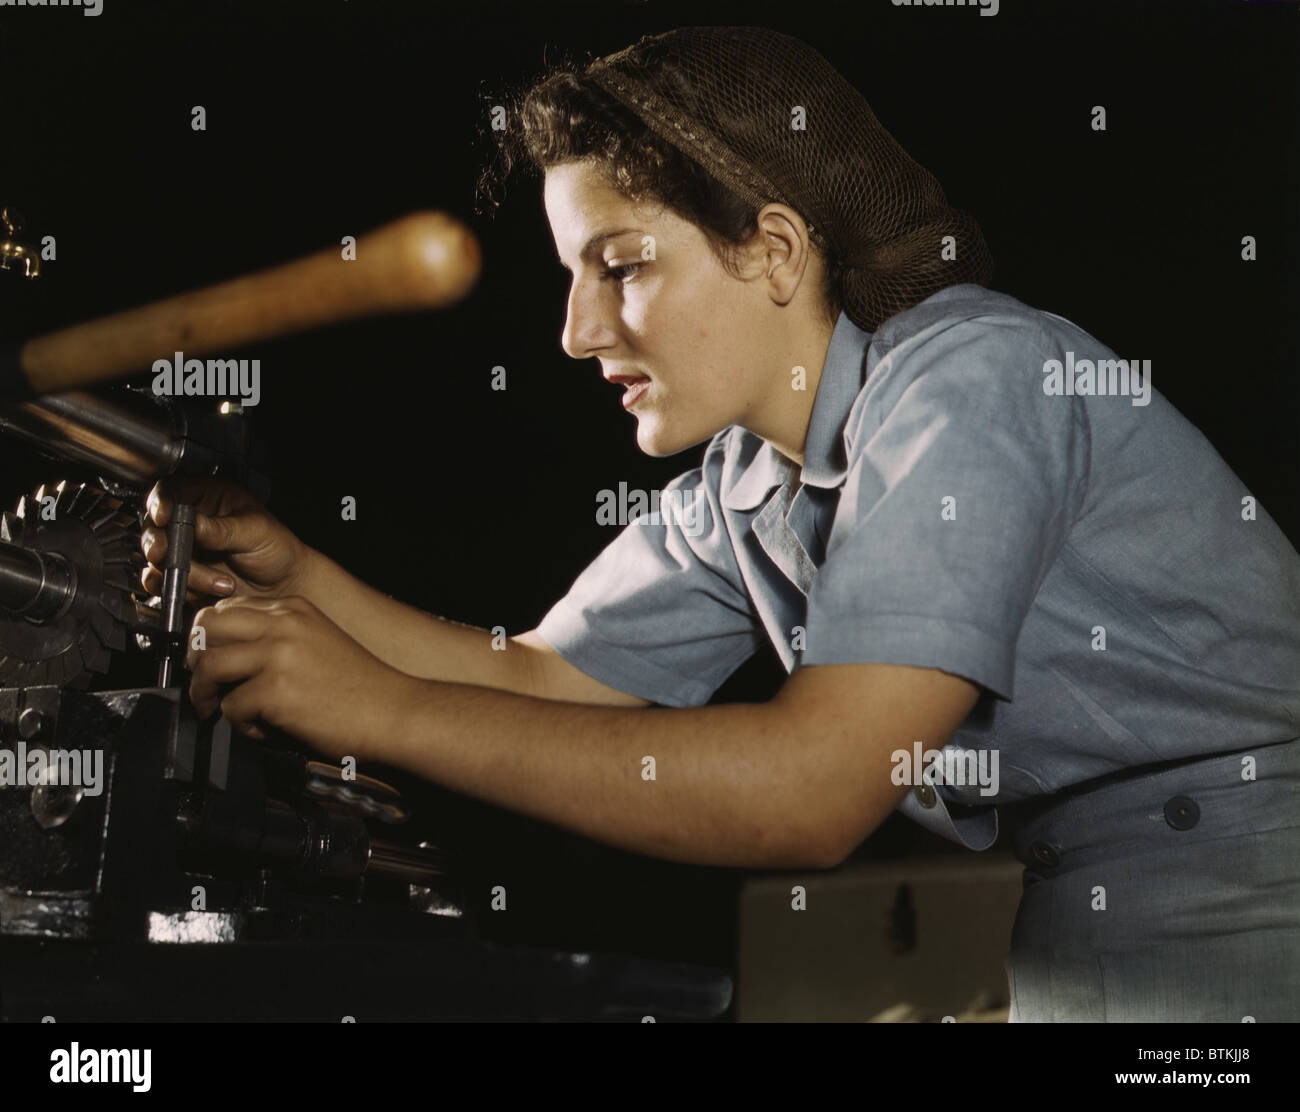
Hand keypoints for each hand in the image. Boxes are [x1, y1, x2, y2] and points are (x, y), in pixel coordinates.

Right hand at [141, 477, 312, 603]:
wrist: (285, 586)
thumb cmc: (277, 549)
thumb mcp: (256, 531)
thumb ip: (223, 529)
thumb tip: (195, 524)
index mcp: (209, 497)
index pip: (172, 491)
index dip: (161, 502)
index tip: (163, 517)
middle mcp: (191, 522)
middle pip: (154, 527)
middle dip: (159, 543)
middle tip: (166, 554)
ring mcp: (185, 551)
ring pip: (158, 560)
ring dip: (185, 574)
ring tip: (222, 583)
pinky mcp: (184, 577)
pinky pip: (163, 583)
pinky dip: (182, 590)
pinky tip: (212, 590)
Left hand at [186, 594, 416, 760]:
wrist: (395, 711)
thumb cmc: (361, 687)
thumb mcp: (318, 642)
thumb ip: (278, 639)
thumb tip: (230, 654)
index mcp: (294, 609)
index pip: (226, 608)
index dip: (208, 635)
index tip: (207, 657)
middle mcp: (284, 625)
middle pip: (206, 627)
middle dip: (195, 658)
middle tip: (203, 682)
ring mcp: (279, 656)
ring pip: (209, 665)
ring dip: (206, 693)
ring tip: (219, 710)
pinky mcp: (276, 691)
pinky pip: (231, 706)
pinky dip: (240, 724)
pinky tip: (263, 728)